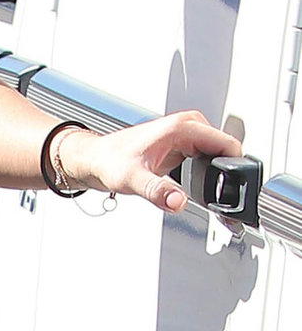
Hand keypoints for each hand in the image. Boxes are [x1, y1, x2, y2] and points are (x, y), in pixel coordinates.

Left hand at [53, 112, 242, 213]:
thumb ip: (157, 191)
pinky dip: (210, 175)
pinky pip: (207, 159)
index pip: (228, 144)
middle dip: (229, 176)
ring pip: (218, 156)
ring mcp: (187, 136)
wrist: (94, 160)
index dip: (235, 169)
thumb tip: (178, 201)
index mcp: (182, 127)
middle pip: (226, 151)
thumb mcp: (133, 179)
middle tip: (224, 203)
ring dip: (220, 177)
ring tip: (214, 199)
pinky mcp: (183, 147)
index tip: (234, 192)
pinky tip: (204, 191)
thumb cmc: (108, 162)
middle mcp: (187, 127)